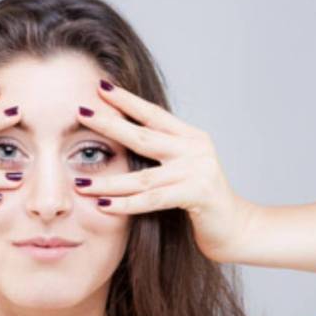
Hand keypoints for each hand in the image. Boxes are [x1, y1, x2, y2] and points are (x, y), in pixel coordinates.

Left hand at [72, 79, 259, 263]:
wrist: (236, 229)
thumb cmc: (202, 202)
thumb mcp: (182, 171)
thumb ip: (161, 154)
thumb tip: (122, 140)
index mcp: (191, 137)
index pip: (153, 114)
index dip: (127, 100)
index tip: (100, 86)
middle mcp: (195, 149)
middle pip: (143, 135)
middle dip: (109, 124)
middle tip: (81, 112)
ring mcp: (197, 170)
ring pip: (142, 176)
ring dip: (108, 180)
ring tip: (79, 181)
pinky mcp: (198, 194)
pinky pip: (153, 200)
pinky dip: (126, 204)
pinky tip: (103, 205)